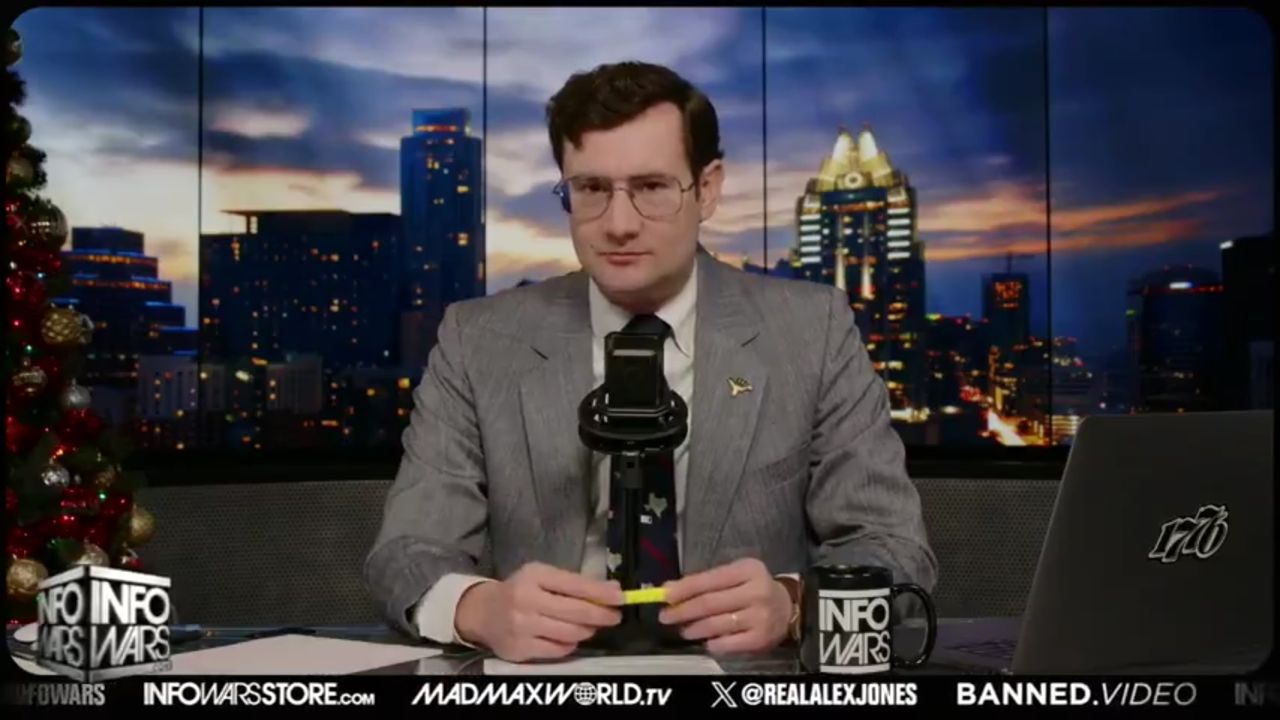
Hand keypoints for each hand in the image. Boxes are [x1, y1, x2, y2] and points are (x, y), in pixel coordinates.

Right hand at [454, 562, 623, 661]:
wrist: (483, 612)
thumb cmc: (520, 590)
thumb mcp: (543, 577)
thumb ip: (575, 583)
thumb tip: (613, 590)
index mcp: (534, 575)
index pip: (575, 584)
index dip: (601, 593)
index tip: (621, 598)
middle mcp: (526, 600)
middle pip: (575, 611)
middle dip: (600, 615)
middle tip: (615, 617)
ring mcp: (522, 626)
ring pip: (570, 633)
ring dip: (587, 631)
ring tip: (591, 627)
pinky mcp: (520, 648)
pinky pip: (558, 650)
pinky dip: (570, 645)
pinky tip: (570, 638)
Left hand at [659, 557, 792, 654]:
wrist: (788, 608)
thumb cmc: (754, 588)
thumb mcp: (734, 575)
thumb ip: (704, 581)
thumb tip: (669, 588)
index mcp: (748, 570)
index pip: (709, 579)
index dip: (684, 589)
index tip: (665, 595)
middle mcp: (756, 592)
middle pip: (710, 603)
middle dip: (683, 610)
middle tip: (667, 616)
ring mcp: (759, 616)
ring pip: (716, 624)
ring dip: (694, 628)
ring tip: (684, 630)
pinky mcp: (760, 638)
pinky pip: (728, 643)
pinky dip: (712, 643)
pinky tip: (706, 640)